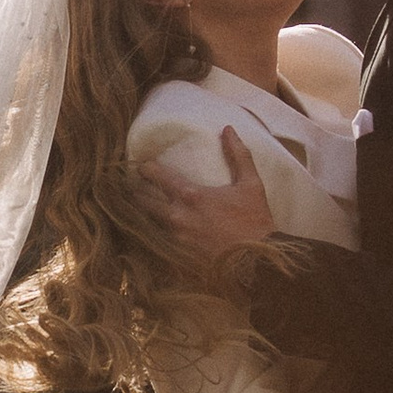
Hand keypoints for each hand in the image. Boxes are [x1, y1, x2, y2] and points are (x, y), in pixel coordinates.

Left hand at [137, 127, 274, 274]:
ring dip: (143, 213)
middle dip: (137, 191)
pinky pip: (157, 243)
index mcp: (192, 196)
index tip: (142, 165)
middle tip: (133, 185)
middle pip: (144, 201)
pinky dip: (153, 235)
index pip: (158, 177)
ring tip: (140, 206)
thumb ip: (238, 155)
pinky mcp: (177, 258)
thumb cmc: (255, 221)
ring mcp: (175, 240)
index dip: (146, 168)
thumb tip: (228, 129)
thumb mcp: (251, 184)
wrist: (259, 263)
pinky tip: (152, 232)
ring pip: (148, 222)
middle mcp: (177, 217)